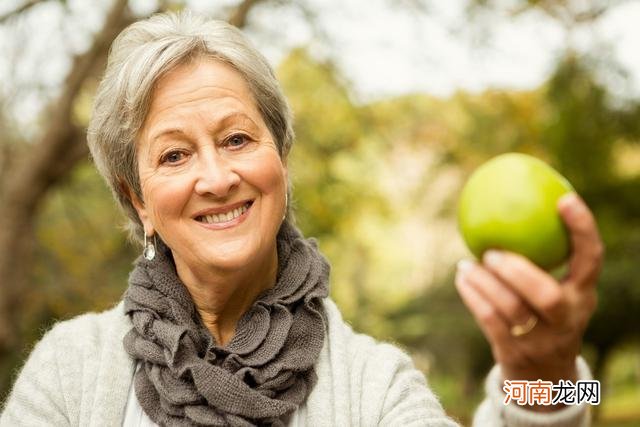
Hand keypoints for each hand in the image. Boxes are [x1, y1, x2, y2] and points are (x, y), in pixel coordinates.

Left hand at [455, 193, 602, 410]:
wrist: (543, 378)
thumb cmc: (546, 318)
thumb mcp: (557, 292)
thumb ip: (544, 259)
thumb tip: (513, 202)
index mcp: (583, 295)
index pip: (590, 260)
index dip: (582, 229)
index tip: (564, 199)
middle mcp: (567, 319)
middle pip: (547, 296)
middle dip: (518, 272)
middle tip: (492, 253)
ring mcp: (542, 340)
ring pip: (511, 310)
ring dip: (484, 283)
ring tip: (466, 264)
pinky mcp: (515, 353)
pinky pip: (490, 321)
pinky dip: (473, 297)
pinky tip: (462, 279)